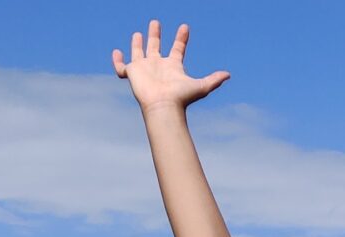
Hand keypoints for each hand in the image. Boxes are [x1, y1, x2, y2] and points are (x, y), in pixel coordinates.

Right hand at [113, 21, 228, 113]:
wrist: (162, 106)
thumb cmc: (180, 98)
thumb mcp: (201, 87)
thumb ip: (214, 80)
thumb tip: (228, 75)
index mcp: (173, 66)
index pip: (178, 48)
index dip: (181, 38)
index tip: (185, 27)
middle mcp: (158, 65)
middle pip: (155, 46)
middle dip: (155, 34)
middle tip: (155, 23)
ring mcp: (144, 69)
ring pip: (139, 53)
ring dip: (138, 43)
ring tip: (138, 33)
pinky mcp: (132, 73)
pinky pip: (121, 67)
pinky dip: (117, 61)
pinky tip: (116, 52)